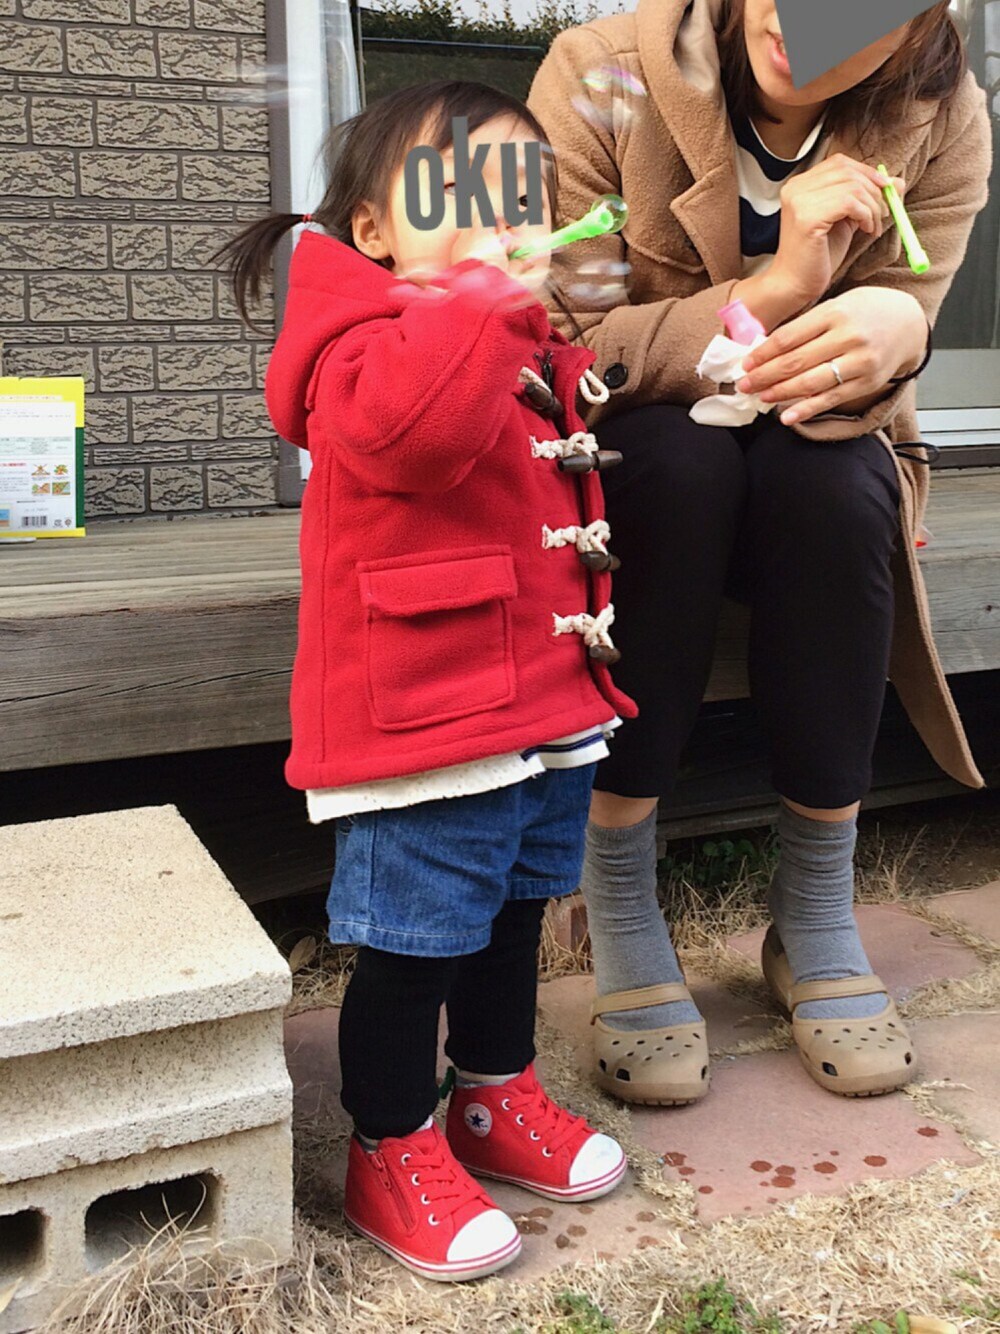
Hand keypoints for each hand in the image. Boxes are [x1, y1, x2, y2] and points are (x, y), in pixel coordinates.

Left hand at [737, 287, 927, 424]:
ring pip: (811, 382)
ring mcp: (859, 361)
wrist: (908, 322)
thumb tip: (765, 349)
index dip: (762, 354)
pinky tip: (786, 416)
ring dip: (781, 393)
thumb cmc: (864, 312)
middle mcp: (848, 337)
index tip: (745, 364)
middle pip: (796, 361)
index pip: (789, 337)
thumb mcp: (836, 305)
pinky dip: (807, 410)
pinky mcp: (866, 382)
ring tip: (761, 397)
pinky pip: (831, 399)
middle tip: (744, 385)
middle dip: (765, 376)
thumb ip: (806, 325)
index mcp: (834, 313)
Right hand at [767, 155, 900, 308]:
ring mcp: (799, 201)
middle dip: (875, 190)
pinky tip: (865, 230)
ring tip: (872, 227)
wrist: (794, 286)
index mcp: (800, 185)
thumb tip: (896, 182)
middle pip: (848, 171)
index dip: (867, 173)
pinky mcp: (807, 218)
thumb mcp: (845, 222)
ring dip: (873, 207)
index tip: (885, 189)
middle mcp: (796, 188)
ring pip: (852, 187)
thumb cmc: (817, 257)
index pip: (840, 163)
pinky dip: (866, 215)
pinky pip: (849, 203)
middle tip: (885, 212)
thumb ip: (865, 200)